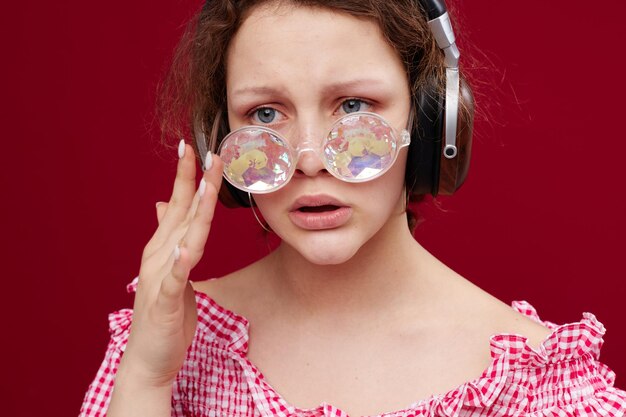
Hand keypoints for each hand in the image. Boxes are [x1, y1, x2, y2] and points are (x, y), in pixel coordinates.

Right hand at [119, 141, 222, 387]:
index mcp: (163, 247)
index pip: (177, 204)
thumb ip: (170, 237)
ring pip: (183, 237)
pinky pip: (175, 278)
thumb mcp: (169, 269)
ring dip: (196, 212)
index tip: (194, 148)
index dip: (186, 176)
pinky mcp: (165, 302)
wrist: (148, 359)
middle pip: (184, 213)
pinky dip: (180, 262)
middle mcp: (160, 256)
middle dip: (198, 183)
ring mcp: (160, 278)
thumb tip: (166, 205)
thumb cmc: (163, 314)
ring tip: (208, 187)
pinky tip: (185, 248)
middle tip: (213, 154)